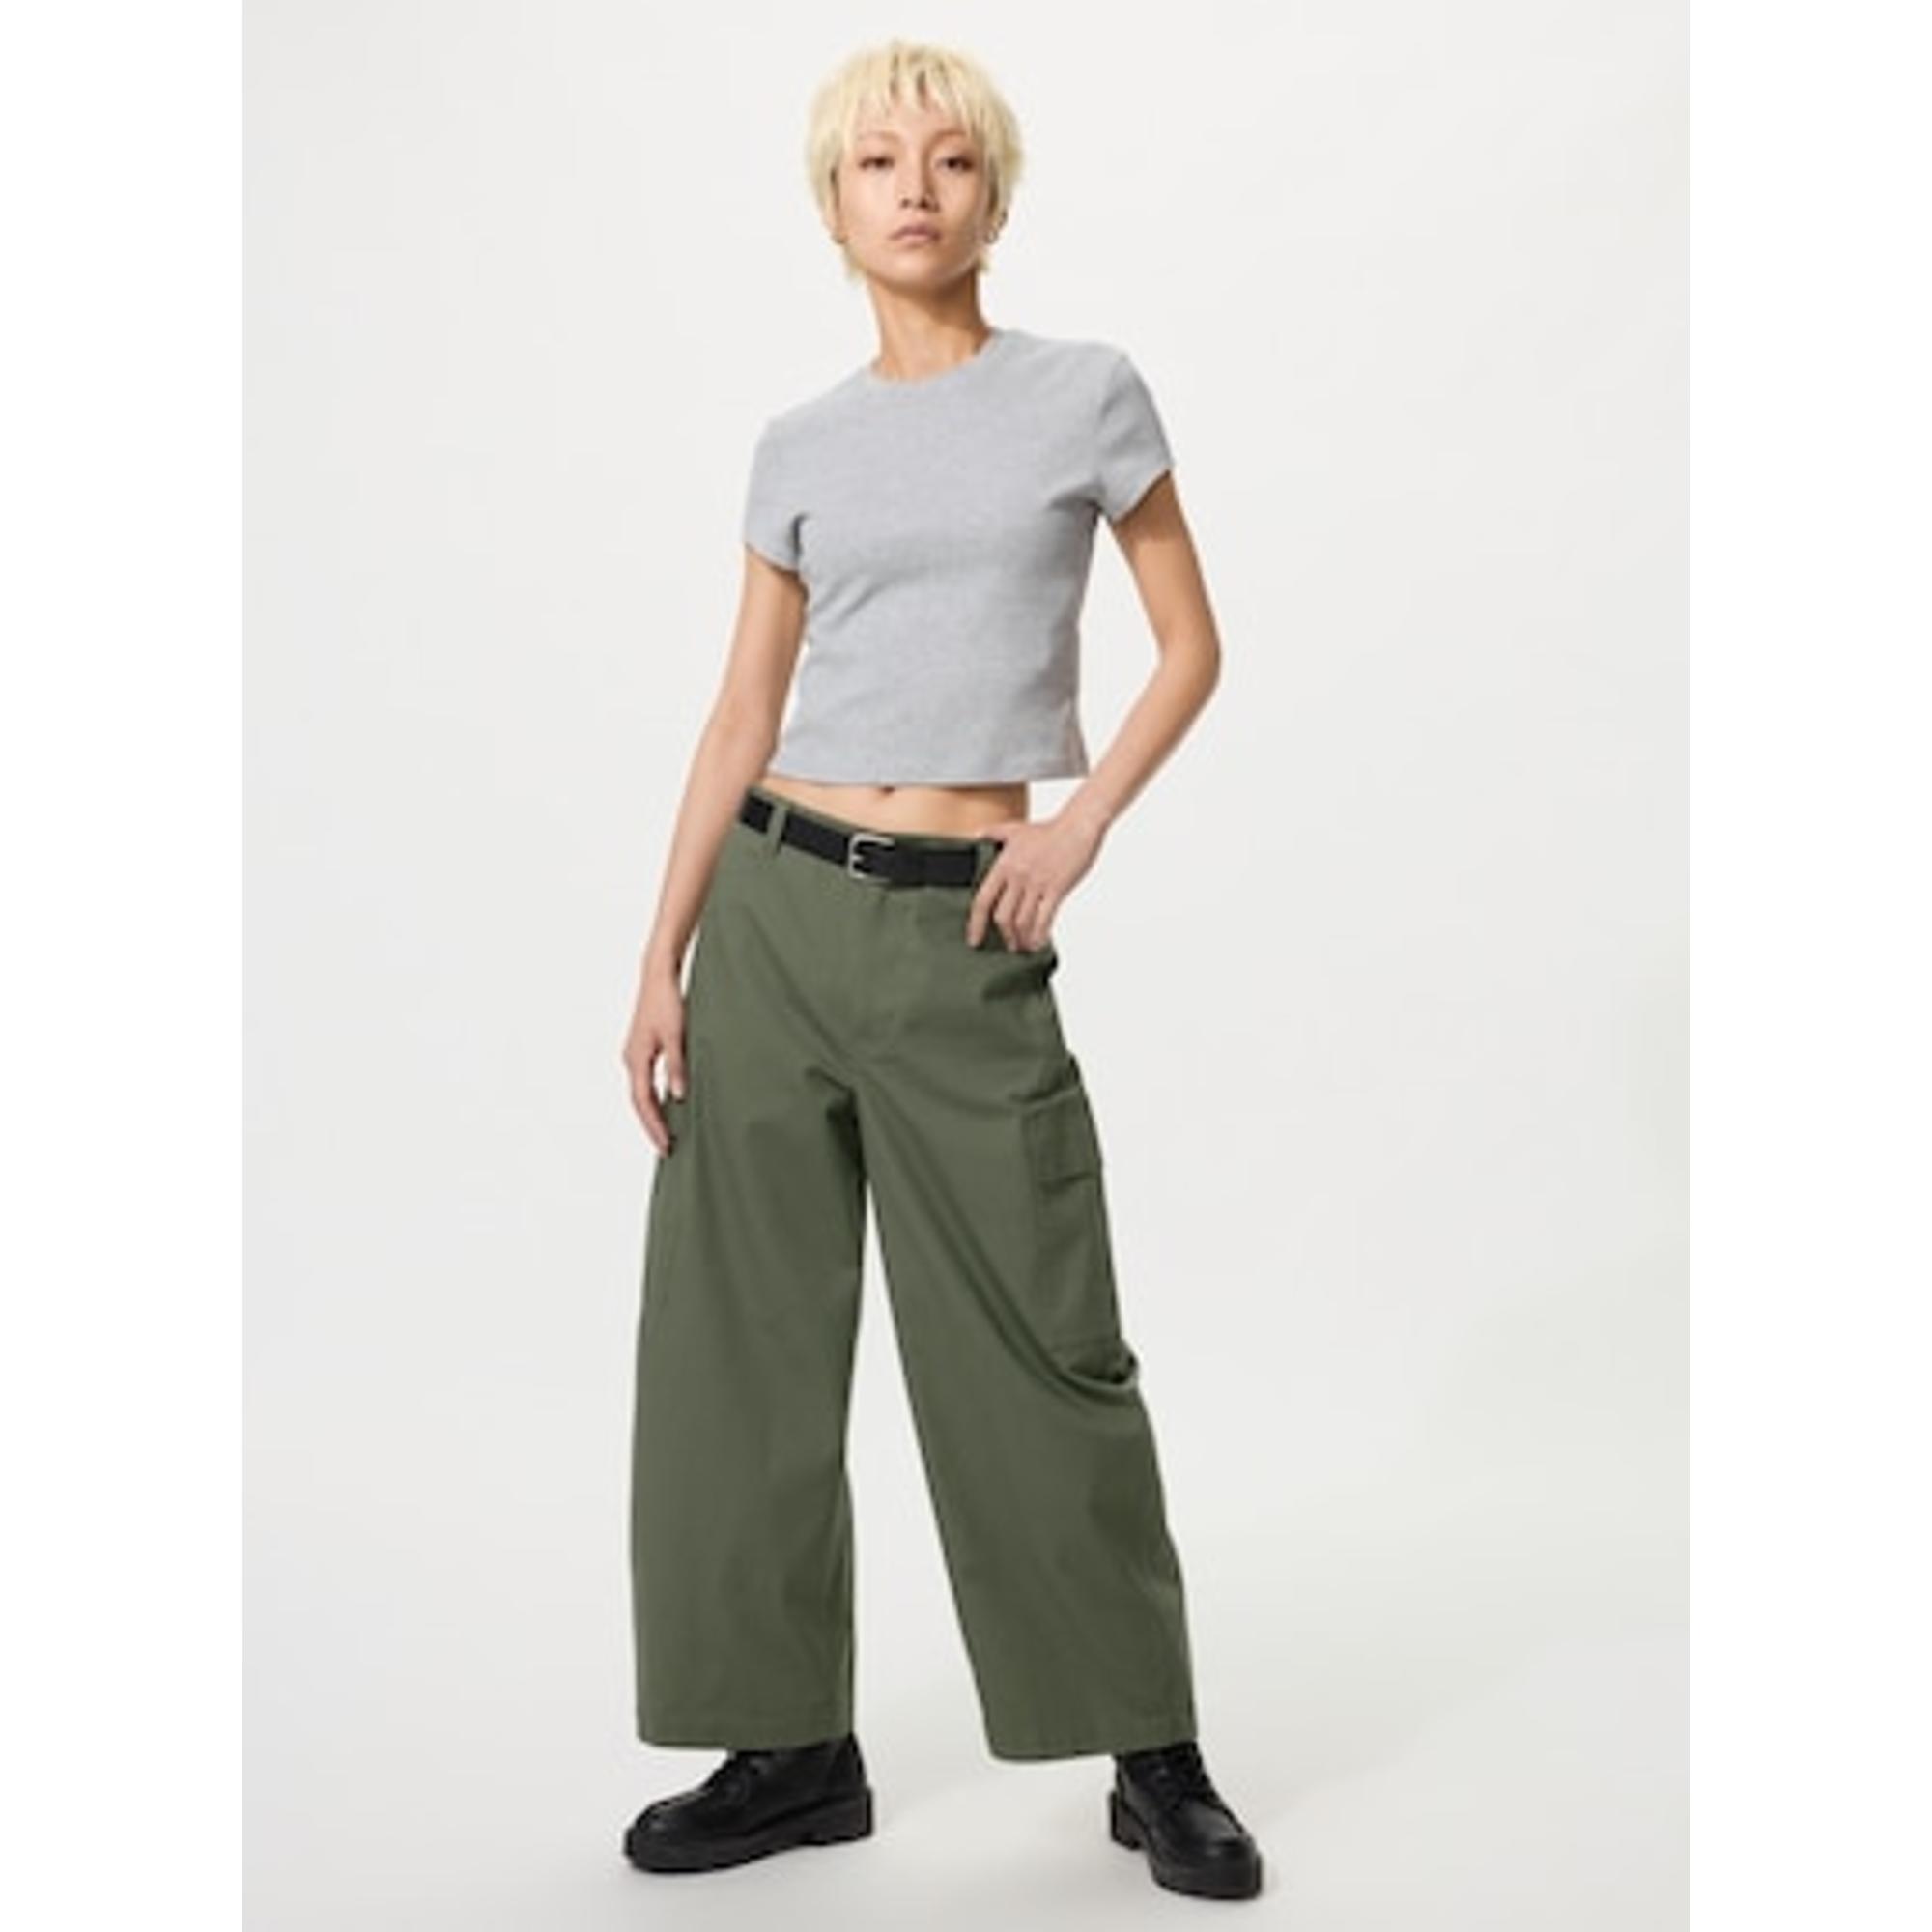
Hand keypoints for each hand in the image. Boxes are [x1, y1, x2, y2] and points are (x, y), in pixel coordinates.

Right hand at [620, 965, 687, 1156]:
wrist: (658, 975)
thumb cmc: (667, 1001)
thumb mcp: (676, 1035)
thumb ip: (677, 1066)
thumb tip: (677, 1096)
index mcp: (636, 1059)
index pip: (643, 1102)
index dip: (654, 1126)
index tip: (665, 1145)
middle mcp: (631, 1059)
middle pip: (639, 1102)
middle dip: (652, 1126)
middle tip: (667, 1148)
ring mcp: (635, 1054)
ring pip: (641, 1092)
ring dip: (653, 1113)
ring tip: (667, 1133)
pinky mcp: (643, 1048)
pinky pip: (645, 1081)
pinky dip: (654, 1097)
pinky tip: (667, 1103)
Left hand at [965, 805, 1107, 950]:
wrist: (1077, 826)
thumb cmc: (1049, 829)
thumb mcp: (1015, 829)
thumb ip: (993, 833)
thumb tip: (975, 835)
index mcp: (1004, 865)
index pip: (983, 900)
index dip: (975, 924)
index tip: (974, 939)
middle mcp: (1017, 876)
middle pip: (1002, 917)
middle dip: (1004, 936)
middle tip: (1008, 944)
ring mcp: (1037, 884)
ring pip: (1022, 922)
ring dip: (1021, 939)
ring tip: (1023, 946)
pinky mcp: (1057, 889)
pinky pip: (1045, 919)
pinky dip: (1039, 935)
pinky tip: (1038, 942)